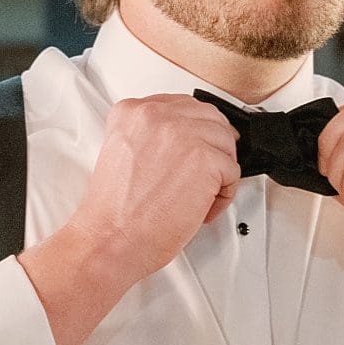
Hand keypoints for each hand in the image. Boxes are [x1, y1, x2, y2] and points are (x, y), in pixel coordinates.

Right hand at [70, 93, 241, 282]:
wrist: (111, 239)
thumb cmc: (116, 210)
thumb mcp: (122, 152)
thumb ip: (151, 135)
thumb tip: (187, 137)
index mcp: (133, 111)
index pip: (183, 105)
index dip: (195, 132)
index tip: (194, 151)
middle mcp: (156, 115)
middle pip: (210, 118)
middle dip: (213, 147)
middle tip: (206, 174)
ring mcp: (182, 133)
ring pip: (226, 143)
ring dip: (220, 172)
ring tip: (199, 195)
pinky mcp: (204, 158)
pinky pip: (232, 171)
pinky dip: (224, 194)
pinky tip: (202, 208)